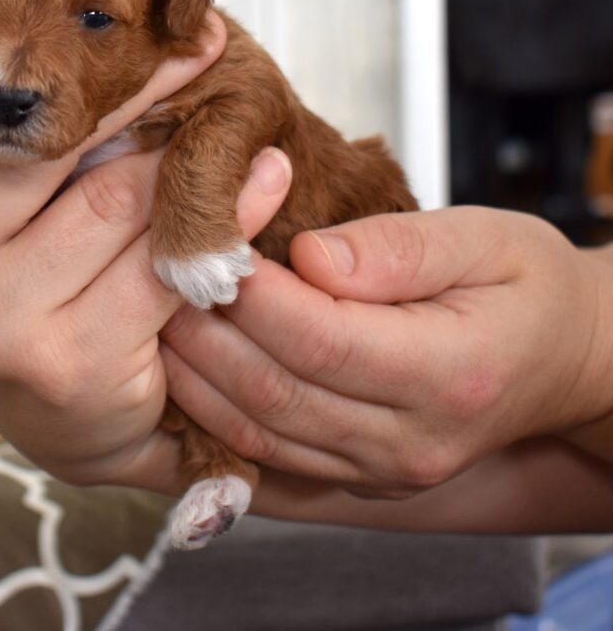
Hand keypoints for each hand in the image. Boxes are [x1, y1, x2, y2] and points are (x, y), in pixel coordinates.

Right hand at [0, 14, 293, 490]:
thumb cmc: (13, 283)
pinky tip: (262, 175)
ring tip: (222, 114)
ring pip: (117, 191)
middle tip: (198, 49)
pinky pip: (165, 255)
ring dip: (180, 150)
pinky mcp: (69, 363)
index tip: (43, 33)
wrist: (65, 417)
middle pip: (37, 138)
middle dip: (132, 90)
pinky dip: (224, 209)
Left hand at [162, 205, 612, 498]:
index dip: (253, 293)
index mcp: (451, 373)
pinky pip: (267, 453)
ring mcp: (382, 469)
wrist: (561, 357)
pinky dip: (215, 412)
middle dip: (206, 330)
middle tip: (159, 273)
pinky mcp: (358, 476)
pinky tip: (182, 366)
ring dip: (196, 374)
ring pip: (259, 431)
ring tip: (155, 312)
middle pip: (277, 390)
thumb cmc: (524, 285)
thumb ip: (396, 248)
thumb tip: (307, 256)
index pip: (323, 337)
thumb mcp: (483, 240)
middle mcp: (412, 439)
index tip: (209, 240)